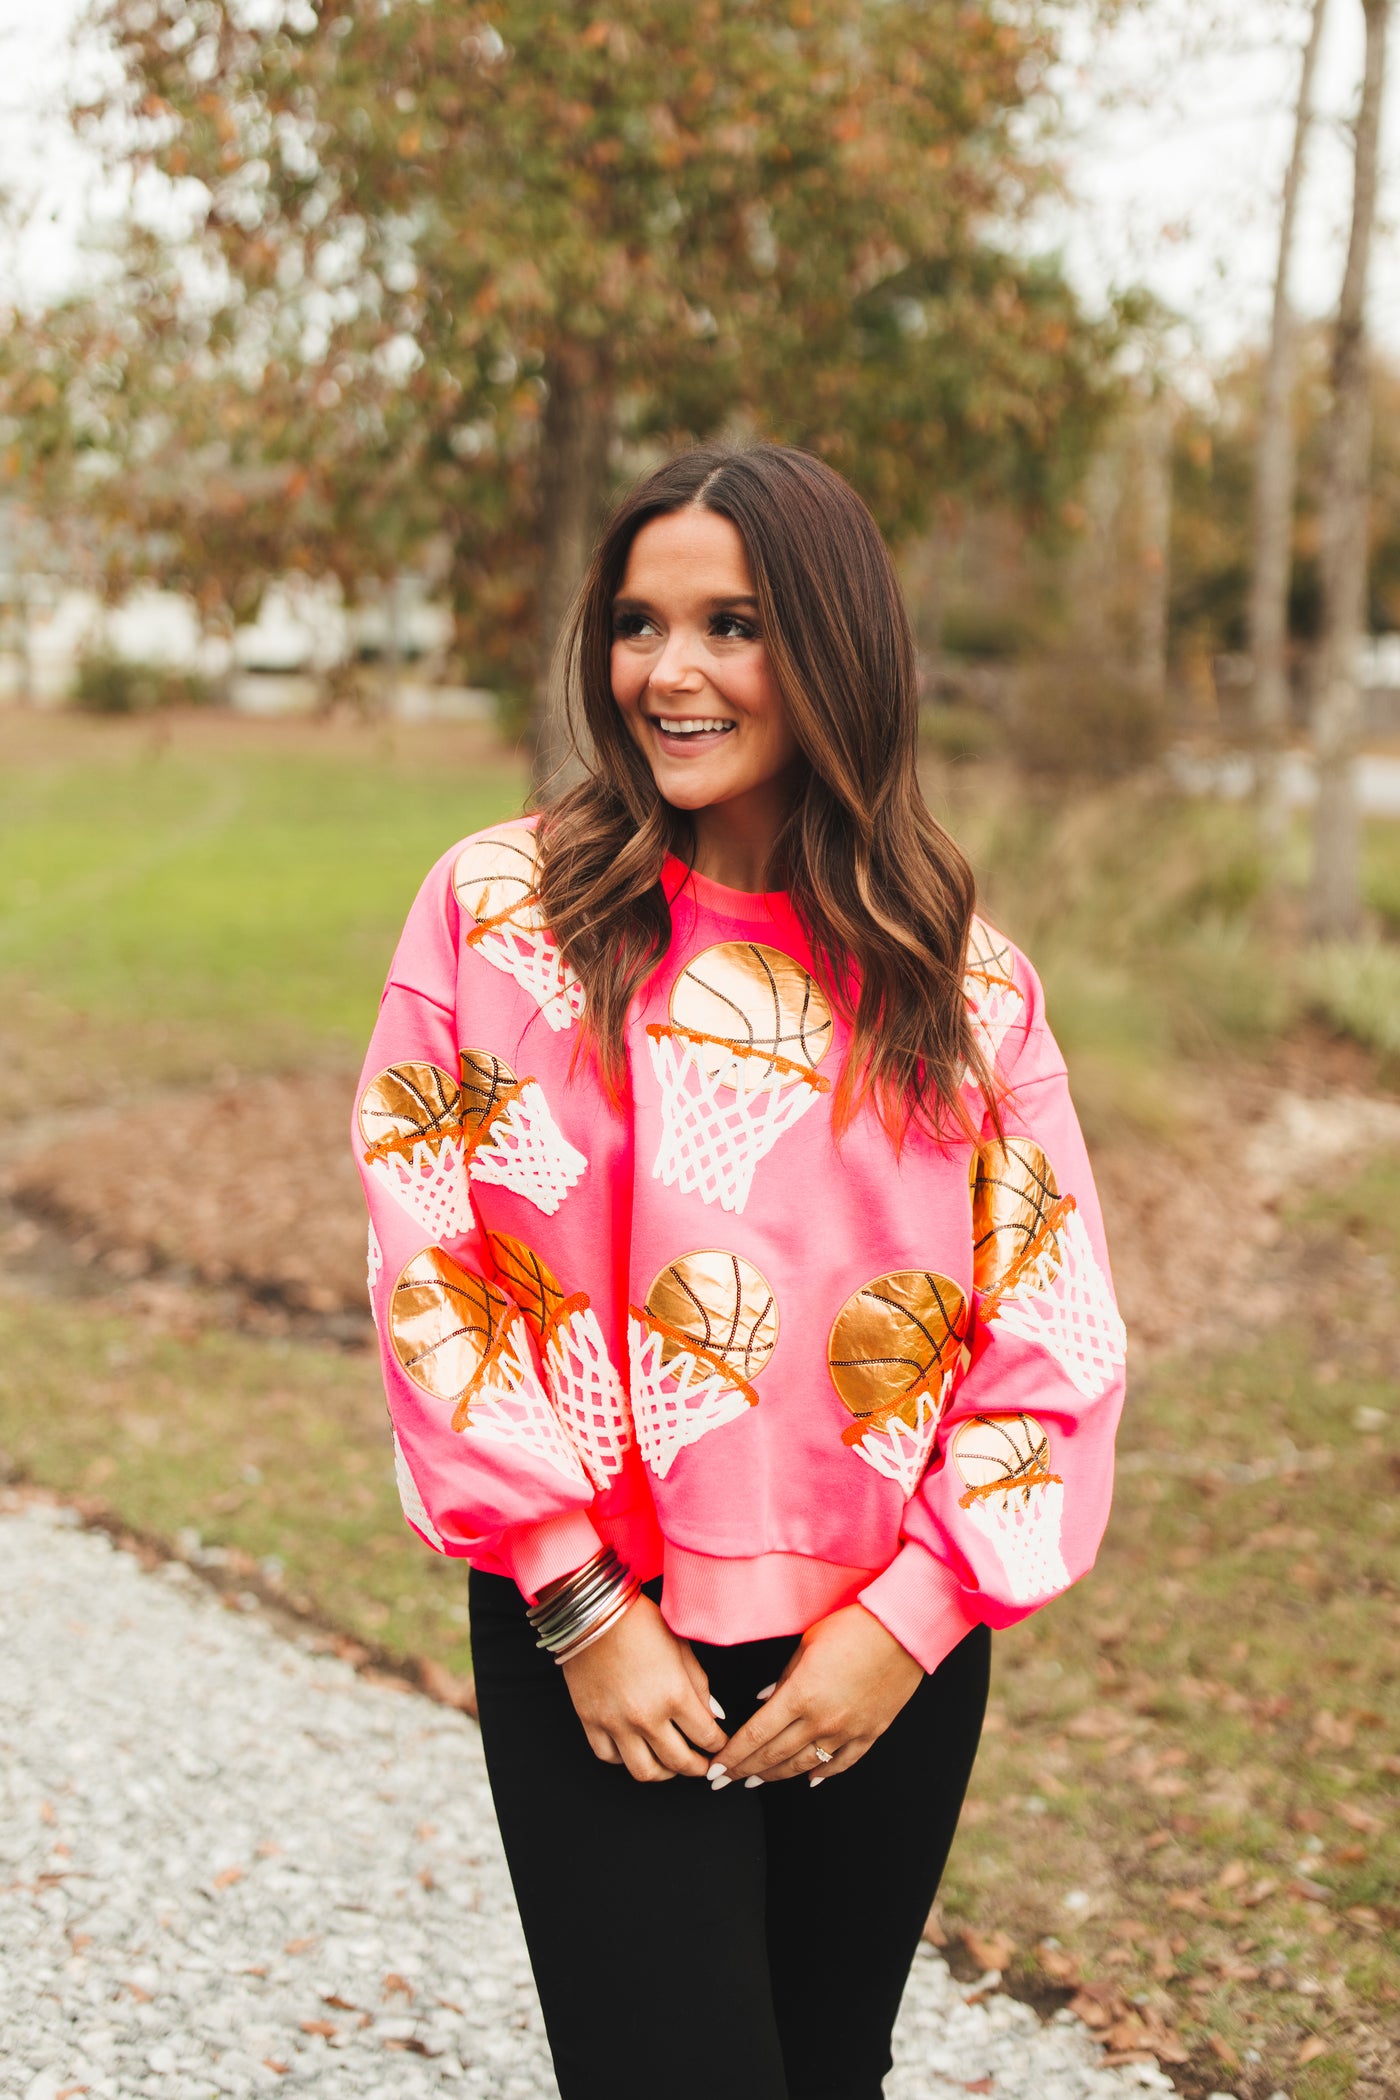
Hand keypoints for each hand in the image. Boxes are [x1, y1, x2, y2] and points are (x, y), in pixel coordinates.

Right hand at [561, 1592, 728, 1781]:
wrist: (592, 1610)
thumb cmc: (640, 1621)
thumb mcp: (681, 1647)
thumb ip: (699, 1685)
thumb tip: (713, 1716)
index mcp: (674, 1694)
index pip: (706, 1737)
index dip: (719, 1746)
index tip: (721, 1746)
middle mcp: (646, 1715)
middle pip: (679, 1762)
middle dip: (698, 1768)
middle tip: (703, 1765)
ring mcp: (615, 1722)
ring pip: (644, 1771)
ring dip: (663, 1773)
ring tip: (669, 1763)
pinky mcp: (590, 1720)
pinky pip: (609, 1757)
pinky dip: (624, 1758)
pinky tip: (634, 1747)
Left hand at [714, 1605, 922, 1786]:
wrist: (902, 1629)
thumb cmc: (851, 1626)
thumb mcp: (806, 1645)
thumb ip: (783, 1679)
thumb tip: (763, 1702)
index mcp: (800, 1694)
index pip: (755, 1734)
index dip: (732, 1755)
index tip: (714, 1770)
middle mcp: (822, 1720)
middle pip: (775, 1754)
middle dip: (745, 1770)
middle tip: (723, 1781)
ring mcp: (848, 1731)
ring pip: (804, 1765)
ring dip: (776, 1776)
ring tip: (756, 1782)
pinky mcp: (871, 1733)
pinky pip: (842, 1763)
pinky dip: (823, 1774)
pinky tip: (809, 1779)